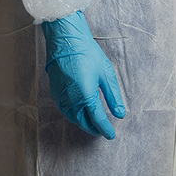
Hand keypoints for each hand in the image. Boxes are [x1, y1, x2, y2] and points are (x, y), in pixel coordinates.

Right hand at [41, 10, 126, 139]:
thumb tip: (120, 114)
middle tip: (103, 130)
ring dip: (83, 123)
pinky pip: (65, 110)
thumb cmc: (87, 53)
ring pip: (73, 118)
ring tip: (93, 122)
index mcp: (86, 96)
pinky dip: (74, 115)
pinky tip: (80, 110)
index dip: (105, 129)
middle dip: (94, 129)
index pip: (97, 120)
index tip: (111, 135)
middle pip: (83, 123)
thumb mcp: (106, 73)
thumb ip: (113, 96)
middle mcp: (71, 100)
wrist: (65, 40)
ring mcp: (61, 97)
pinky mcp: (55, 92)